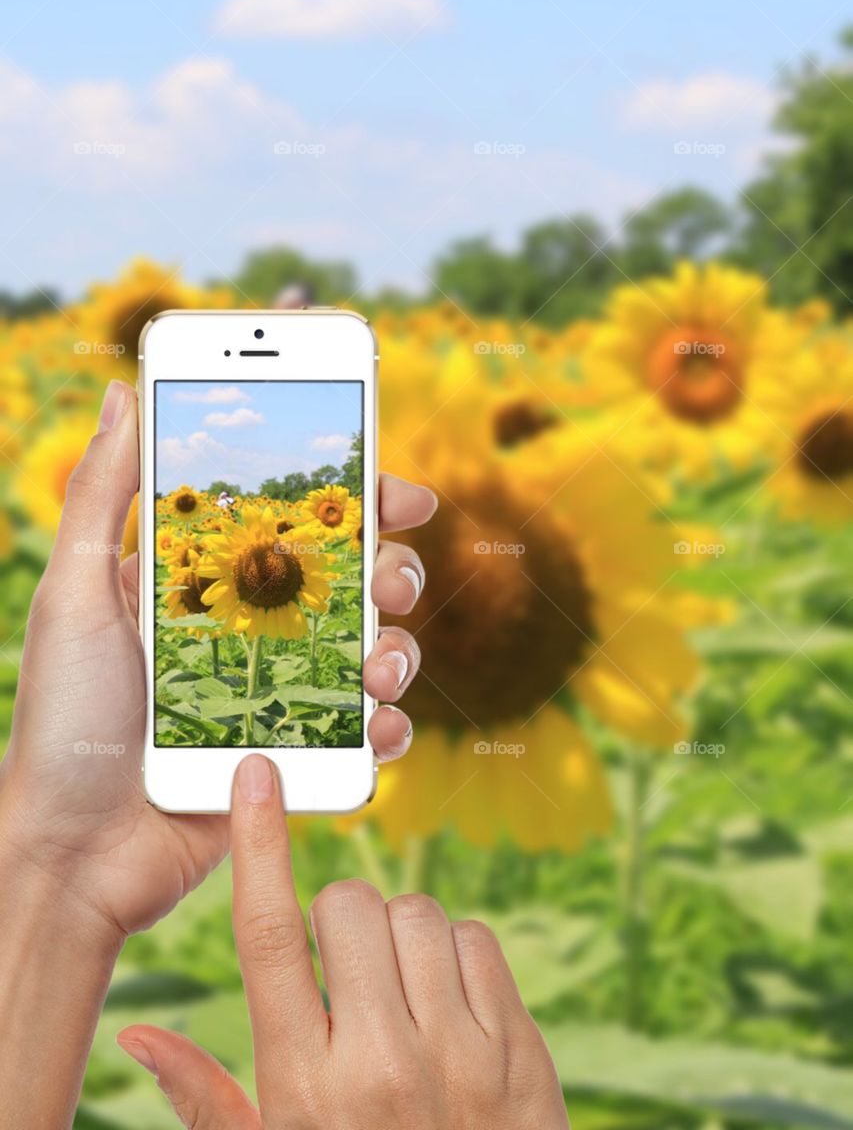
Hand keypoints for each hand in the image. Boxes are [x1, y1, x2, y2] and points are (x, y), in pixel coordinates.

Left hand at [0, 379, 434, 940]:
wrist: (75, 854)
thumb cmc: (65, 720)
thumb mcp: (72, 594)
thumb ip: (99, 493)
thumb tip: (121, 390)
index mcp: (210, 581)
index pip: (294, 518)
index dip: (353, 493)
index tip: (393, 482)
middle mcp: (258, 629)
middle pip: (356, 577)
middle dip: (393, 568)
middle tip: (389, 579)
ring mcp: (286, 692)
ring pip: (378, 647)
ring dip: (398, 646)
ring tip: (377, 665)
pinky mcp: (303, 755)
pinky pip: (372, 731)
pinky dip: (389, 725)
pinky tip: (375, 727)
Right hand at [118, 755, 569, 1129]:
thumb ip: (204, 1097)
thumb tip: (136, 1030)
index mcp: (304, 1087)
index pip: (268, 938)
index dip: (259, 847)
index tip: (256, 775)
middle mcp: (381, 1062)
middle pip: (349, 905)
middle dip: (340, 917)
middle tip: (346, 973)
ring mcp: (459, 1054)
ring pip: (418, 913)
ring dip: (399, 935)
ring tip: (398, 995)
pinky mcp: (519, 1049)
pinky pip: (478, 940)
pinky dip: (456, 954)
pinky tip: (447, 1006)